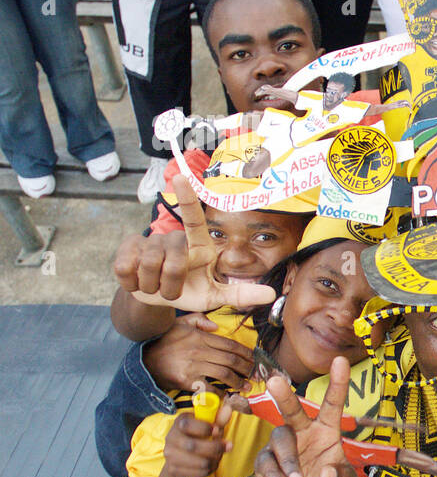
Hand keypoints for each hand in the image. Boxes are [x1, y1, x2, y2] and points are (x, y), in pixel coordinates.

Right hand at [123, 175, 276, 311]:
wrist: (157, 299)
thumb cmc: (190, 291)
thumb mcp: (215, 295)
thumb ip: (240, 293)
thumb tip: (271, 294)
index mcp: (198, 245)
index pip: (193, 219)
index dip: (187, 199)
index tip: (181, 177)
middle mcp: (174, 238)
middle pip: (174, 262)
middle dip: (172, 285)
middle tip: (171, 290)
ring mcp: (148, 241)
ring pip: (149, 265)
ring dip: (153, 286)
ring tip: (156, 285)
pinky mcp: (127, 249)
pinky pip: (126, 268)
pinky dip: (133, 283)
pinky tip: (138, 281)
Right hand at [143, 313, 256, 392]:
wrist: (144, 360)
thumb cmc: (164, 342)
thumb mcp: (179, 324)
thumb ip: (198, 320)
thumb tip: (215, 326)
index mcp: (199, 337)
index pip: (229, 344)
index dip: (245, 352)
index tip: (253, 358)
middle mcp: (199, 350)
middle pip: (230, 359)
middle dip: (246, 367)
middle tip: (253, 373)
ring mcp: (193, 366)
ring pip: (224, 374)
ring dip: (238, 381)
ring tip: (246, 386)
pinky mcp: (186, 381)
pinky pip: (208, 388)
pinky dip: (220, 393)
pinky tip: (227, 395)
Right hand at [162, 402, 234, 476]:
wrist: (184, 454)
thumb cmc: (200, 435)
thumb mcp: (210, 424)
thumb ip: (219, 419)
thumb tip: (228, 409)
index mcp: (180, 422)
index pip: (187, 425)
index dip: (204, 428)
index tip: (218, 430)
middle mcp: (171, 438)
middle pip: (193, 446)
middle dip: (215, 447)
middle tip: (228, 446)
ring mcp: (170, 455)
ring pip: (198, 462)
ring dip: (214, 460)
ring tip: (219, 456)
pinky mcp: (173, 470)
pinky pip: (198, 473)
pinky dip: (209, 470)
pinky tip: (211, 464)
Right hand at [253, 356, 357, 476]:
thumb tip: (327, 472)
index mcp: (326, 431)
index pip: (332, 404)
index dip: (337, 383)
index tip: (340, 361)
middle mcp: (303, 432)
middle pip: (292, 409)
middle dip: (284, 395)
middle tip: (274, 381)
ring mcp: (282, 445)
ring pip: (280, 439)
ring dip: (289, 462)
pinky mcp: (265, 460)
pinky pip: (266, 462)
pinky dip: (275, 476)